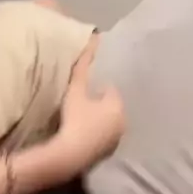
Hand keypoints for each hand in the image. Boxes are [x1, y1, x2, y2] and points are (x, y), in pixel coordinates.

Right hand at [54, 47, 125, 177]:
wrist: (69, 154)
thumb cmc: (75, 118)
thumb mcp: (76, 90)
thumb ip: (82, 67)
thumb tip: (94, 39)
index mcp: (118, 105)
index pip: (112, 91)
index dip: (99, 89)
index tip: (87, 91)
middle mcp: (123, 122)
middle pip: (112, 108)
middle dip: (101, 105)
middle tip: (83, 103)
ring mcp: (116, 140)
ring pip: (108, 124)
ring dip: (99, 120)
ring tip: (81, 118)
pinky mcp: (107, 154)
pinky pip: (103, 138)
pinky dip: (96, 134)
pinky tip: (82, 134)